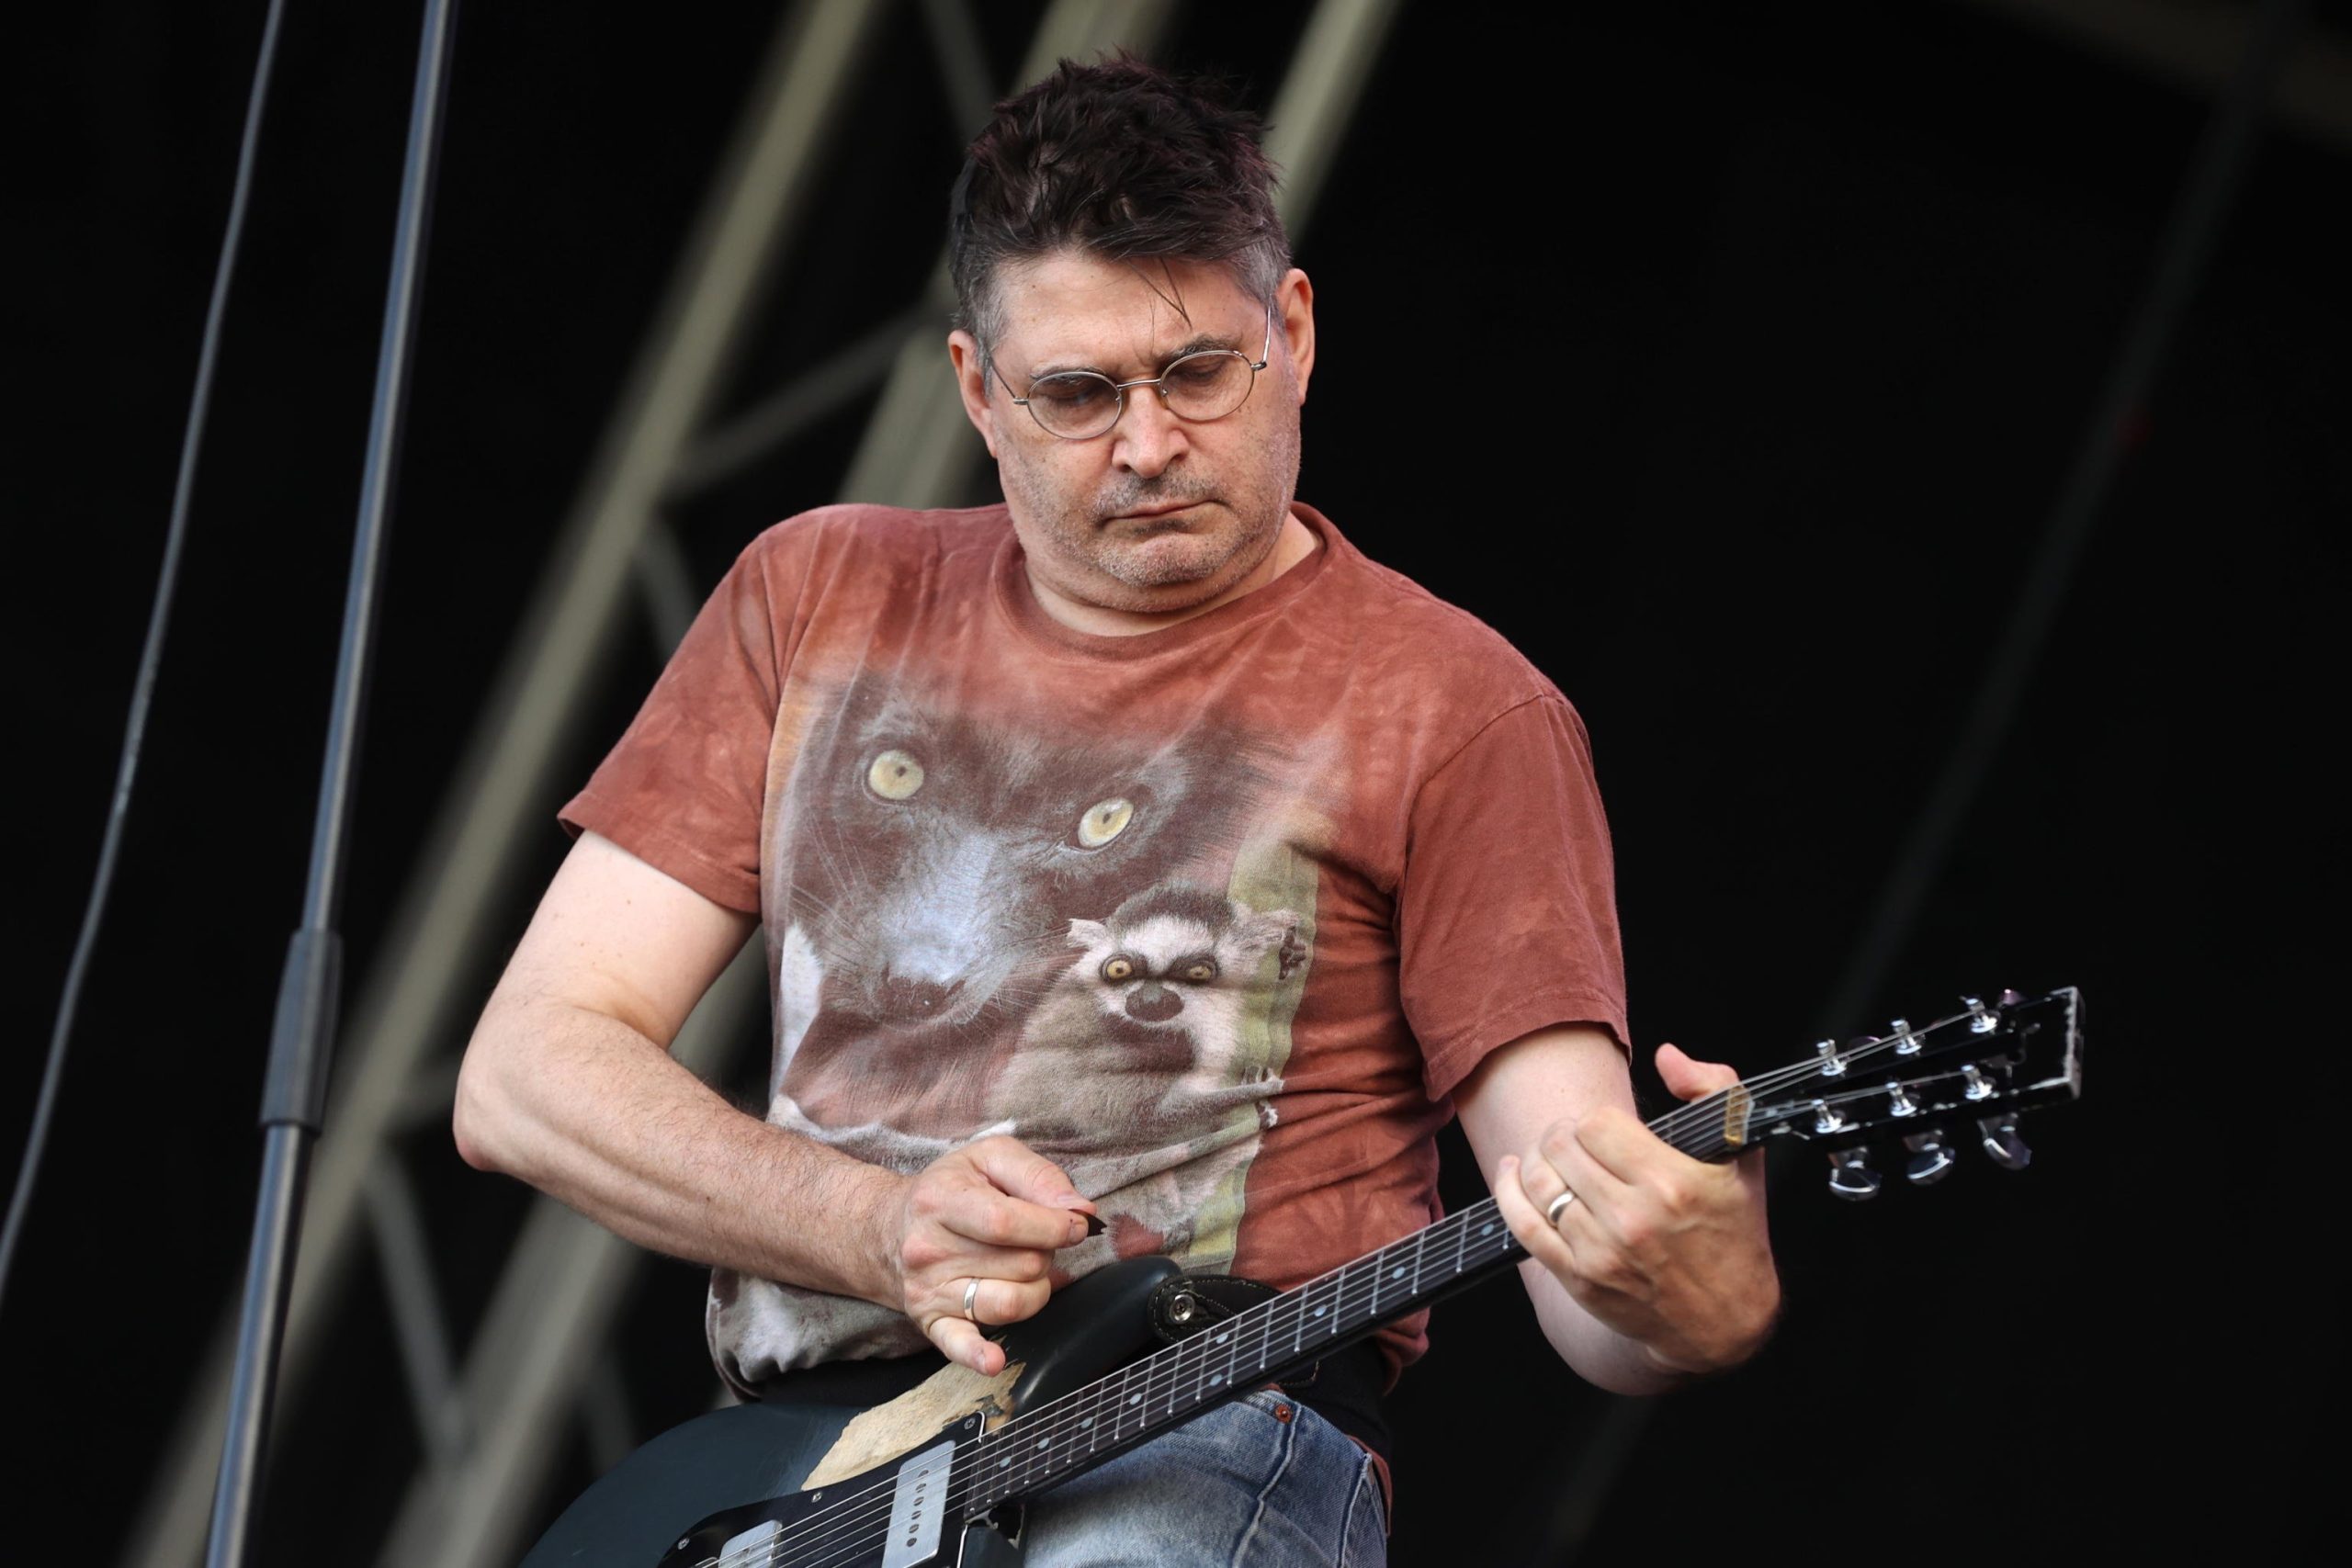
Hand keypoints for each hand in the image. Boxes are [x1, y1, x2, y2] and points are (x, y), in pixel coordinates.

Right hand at [880, 1135, 1096, 1375]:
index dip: (1054, 1227)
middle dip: (1045, 1251)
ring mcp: (928, 1289)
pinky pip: (958, 1345)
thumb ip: (1039, 1176)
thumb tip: (1080, 1211)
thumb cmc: (951, 1188)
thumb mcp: (990, 1158)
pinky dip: (979, 1356)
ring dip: (1036, 1289)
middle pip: (1021, 1264)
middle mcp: (929, 1248)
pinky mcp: (931, 1321)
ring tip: (1024, 1270)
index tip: (1076, 1225)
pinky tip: (995, 1360)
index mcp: (941, 1200)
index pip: (1007, 1223)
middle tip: (1034, 1239)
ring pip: (1009, 1303)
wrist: (889, 1229)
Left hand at [1494, 1043, 1778, 1377]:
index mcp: (1672, 1183)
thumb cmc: (1734, 1234)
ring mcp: (1601, 1252)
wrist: (1726, 1322)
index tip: (1605, 1129)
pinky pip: (1523, 1227)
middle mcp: (1632, 1218)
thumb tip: (1666, 1057)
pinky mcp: (1580, 1279)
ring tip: (1547, 1155)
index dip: (1594, 1120)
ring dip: (1536, 1160)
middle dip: (1561, 1134)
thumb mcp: (1742, 1155)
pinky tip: (1512, 1174)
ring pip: (1539, 1183)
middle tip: (1572, 1140)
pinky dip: (1508, 1194)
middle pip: (1560, 1148)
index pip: (1596, 1124)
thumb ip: (1713, 1089)